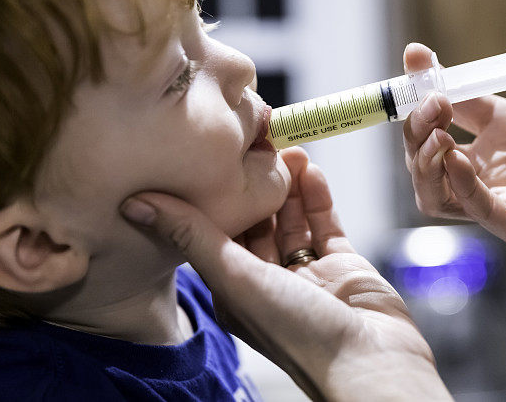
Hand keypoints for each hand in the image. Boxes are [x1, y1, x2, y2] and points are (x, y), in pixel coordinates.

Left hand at [120, 147, 451, 401]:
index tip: (216, 158)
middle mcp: (269, 282)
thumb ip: (192, 236)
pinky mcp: (343, 266)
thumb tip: (135, 203)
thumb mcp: (235, 278)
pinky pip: (325, 224)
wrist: (370, 359)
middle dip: (258, 187)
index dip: (219, 196)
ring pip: (293, 220)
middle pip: (259, 223)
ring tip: (289, 150)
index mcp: (236, 291)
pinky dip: (318, 197)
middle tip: (258, 146)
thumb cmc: (298, 331)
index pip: (219, 234)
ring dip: (290, 187)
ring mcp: (308, 274)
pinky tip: (313, 170)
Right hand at [403, 16, 505, 300]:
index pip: (457, 100)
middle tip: (433, 99)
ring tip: (437, 132)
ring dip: (422, 156)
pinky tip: (455, 158)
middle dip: (416, 118)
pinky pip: (470, 205)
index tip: (417, 55)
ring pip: (431, 182)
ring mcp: (500, 194)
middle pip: (428, 141)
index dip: (430, 79)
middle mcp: (496, 161)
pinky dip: (456, 183)